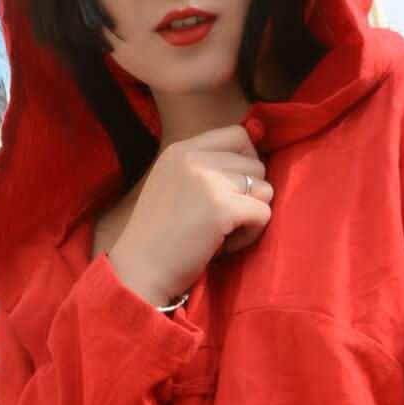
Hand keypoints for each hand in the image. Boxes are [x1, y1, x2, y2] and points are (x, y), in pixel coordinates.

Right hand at [108, 126, 272, 308]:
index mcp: (181, 149)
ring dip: (251, 215)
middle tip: (222, 220)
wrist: (138, 270)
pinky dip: (251, 234)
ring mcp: (209, 181)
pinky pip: (263, 213)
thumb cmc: (159, 236)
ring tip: (222, 233)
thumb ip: (209, 166)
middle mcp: (194, 157)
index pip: (238, 134)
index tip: (231, 190)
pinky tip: (225, 245)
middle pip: (256, 164)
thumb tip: (258, 148)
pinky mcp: (222, 208)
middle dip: (249, 195)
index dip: (246, 162)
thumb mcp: (174, 184)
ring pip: (265, 188)